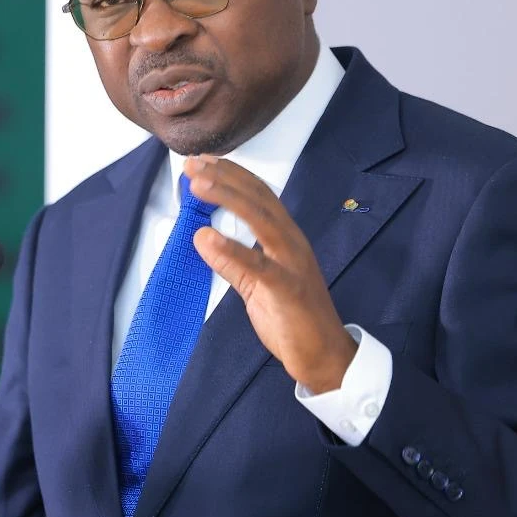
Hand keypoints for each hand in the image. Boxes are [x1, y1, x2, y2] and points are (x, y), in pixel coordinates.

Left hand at [184, 155, 357, 393]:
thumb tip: (201, 238)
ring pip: (261, 219)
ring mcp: (292, 263)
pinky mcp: (288, 288)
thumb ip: (232, 261)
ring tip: (198, 183)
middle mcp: (292, 242)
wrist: (324, 355)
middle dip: (225, 177)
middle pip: (258, 199)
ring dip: (228, 197)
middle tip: (192, 163)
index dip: (232, 175)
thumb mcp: (255, 285)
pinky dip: (232, 249)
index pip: (259, 196)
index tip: (204, 161)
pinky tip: (207, 237)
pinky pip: (258, 265)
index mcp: (287, 238)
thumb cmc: (292, 318)